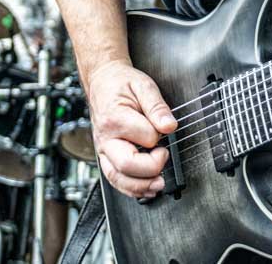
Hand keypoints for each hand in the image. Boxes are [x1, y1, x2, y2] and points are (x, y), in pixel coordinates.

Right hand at [86, 60, 177, 200]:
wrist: (102, 82)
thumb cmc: (120, 84)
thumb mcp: (143, 86)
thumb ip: (158, 107)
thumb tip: (169, 126)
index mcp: (115, 118)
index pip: (145, 138)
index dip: (160, 137)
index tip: (165, 129)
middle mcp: (106, 138)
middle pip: (126, 165)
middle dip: (151, 167)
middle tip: (164, 155)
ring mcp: (103, 150)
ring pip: (118, 179)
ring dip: (141, 186)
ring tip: (159, 184)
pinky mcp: (105, 157)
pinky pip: (115, 180)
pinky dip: (131, 189)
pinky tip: (146, 188)